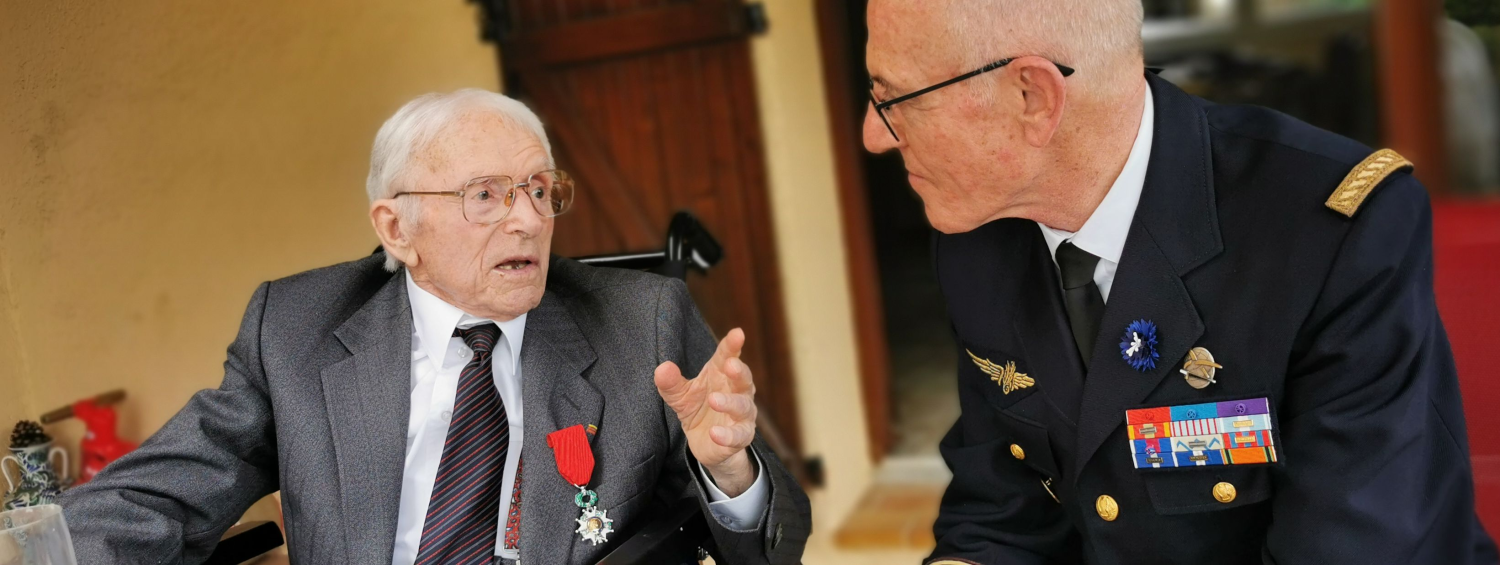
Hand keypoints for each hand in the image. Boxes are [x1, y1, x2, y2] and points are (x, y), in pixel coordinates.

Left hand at [654, 328, 758, 496]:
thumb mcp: (680, 395)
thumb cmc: (698, 409)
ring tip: (713, 399)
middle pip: (743, 379)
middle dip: (739, 371)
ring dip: (730, 402)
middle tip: (730, 364)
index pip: (728, 356)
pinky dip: (727, 435)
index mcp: (721, 375)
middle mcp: (737, 392)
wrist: (707, 443)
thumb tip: (662, 368)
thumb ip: (671, 383)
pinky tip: (715, 433)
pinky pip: (738, 436)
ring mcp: (742, 415)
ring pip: (743, 407)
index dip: (732, 345)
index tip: (737, 334)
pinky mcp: (740, 437)